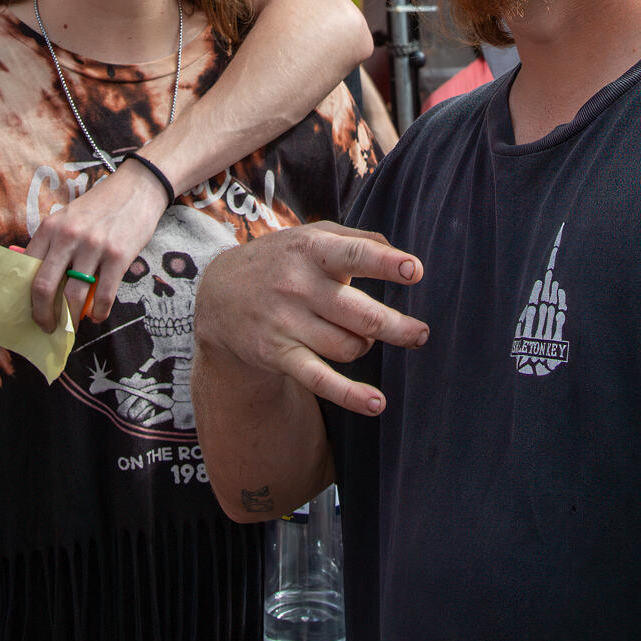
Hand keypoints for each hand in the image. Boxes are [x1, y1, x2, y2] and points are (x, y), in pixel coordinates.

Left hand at [24, 155, 170, 329]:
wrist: (137, 187)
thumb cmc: (100, 207)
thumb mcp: (68, 218)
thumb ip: (52, 245)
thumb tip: (38, 284)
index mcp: (50, 227)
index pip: (27, 269)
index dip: (26, 296)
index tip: (29, 311)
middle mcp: (68, 236)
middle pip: (44, 287)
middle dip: (43, 315)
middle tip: (48, 327)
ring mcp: (93, 246)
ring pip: (73, 295)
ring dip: (71, 318)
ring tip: (72, 326)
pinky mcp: (117, 255)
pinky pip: (103, 294)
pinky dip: (99, 312)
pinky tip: (98, 316)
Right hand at [194, 221, 426, 416]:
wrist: (219, 295)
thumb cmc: (282, 261)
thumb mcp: (312, 237)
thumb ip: (358, 240)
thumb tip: (400, 254)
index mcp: (312, 250)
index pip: (354, 255)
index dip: (386, 263)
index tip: (415, 271)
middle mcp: (299, 286)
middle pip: (360, 313)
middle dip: (396, 327)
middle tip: (421, 334)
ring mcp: (287, 322)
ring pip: (349, 346)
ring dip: (366, 345)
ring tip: (363, 337)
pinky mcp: (279, 354)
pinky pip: (321, 379)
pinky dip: (350, 394)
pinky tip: (377, 404)